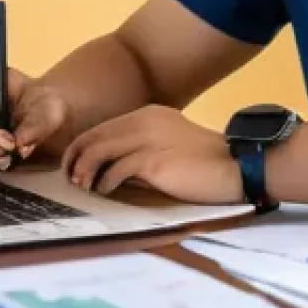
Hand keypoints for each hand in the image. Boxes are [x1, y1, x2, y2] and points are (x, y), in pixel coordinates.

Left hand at [60, 104, 242, 203]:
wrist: (236, 166)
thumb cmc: (203, 165)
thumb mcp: (168, 149)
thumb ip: (141, 153)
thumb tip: (109, 172)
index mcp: (149, 115)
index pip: (103, 127)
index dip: (82, 147)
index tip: (74, 167)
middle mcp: (145, 120)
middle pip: (95, 135)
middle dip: (75, 158)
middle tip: (70, 180)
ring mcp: (148, 138)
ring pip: (99, 150)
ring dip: (84, 171)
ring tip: (82, 188)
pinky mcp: (153, 160)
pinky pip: (115, 170)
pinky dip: (104, 183)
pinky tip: (104, 193)